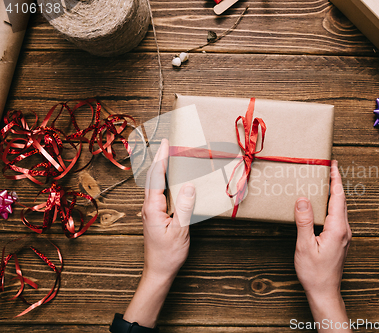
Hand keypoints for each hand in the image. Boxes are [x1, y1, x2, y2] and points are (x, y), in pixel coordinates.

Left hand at [123, 138, 195, 327]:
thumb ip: (184, 207)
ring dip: (161, 168)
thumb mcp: (179, 231)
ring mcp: (150, 211)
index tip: (166, 143)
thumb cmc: (168, 255)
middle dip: (160, 158)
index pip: (157, 177)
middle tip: (168, 143)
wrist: (158, 272)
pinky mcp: (154, 215)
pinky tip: (171, 179)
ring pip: (154, 184)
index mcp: (152, 208)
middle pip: (152, 176)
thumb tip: (188, 185)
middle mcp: (148, 206)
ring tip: (170, 156)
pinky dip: (164, 180)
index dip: (162, 158)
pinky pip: (159, 192)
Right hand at [294, 160, 351, 331]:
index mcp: (337, 229)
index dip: (335, 179)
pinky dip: (332, 205)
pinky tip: (325, 206)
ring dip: (334, 194)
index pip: (337, 197)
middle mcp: (345, 230)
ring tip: (327, 182)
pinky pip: (338, 217)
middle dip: (336, 183)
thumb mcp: (305, 246)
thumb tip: (303, 199)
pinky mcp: (341, 241)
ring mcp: (344, 236)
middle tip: (329, 168)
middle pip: (341, 201)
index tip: (333, 165)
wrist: (325, 292)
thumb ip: (304, 221)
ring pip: (341, 209)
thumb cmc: (314, 273)